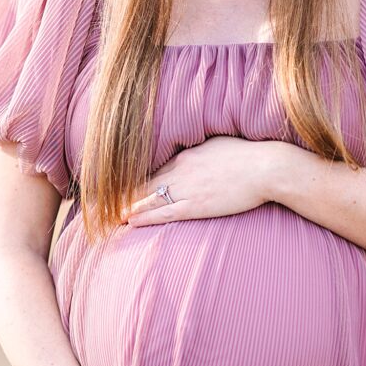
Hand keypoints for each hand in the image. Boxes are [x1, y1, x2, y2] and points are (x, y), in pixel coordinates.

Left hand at [120, 136, 282, 226]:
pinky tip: (130, 221)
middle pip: (142, 182)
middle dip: (120, 193)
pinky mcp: (197, 205)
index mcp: (185, 155)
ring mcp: (187, 188)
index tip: (114, 184)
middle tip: (98, 201)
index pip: (150, 167)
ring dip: (127, 207)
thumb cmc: (249, 155)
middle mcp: (180, 170)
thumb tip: (191, 152)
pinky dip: (144, 217)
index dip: (130, 177)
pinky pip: (164, 212)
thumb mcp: (218, 144)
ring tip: (108, 214)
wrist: (267, 167)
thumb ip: (200, 151)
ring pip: (148, 198)